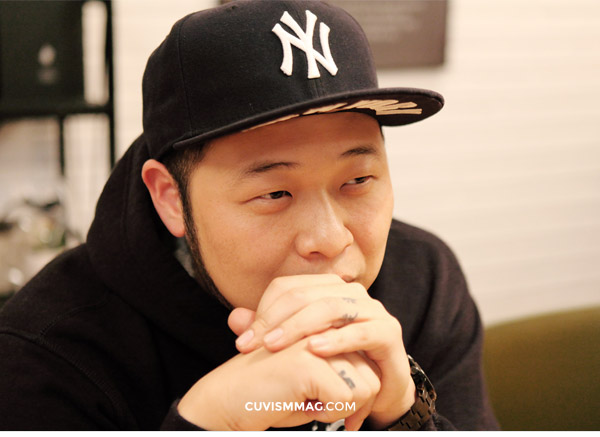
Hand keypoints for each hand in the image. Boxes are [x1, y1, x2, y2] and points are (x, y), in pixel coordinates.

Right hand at [177, 338, 380, 429]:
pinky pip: (346, 398)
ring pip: (365, 386)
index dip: (358, 391)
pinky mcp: (308, 359)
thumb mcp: (315, 378)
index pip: (368, 361)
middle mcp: (323, 325)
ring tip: (304, 399)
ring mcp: (315, 338)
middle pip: (372, 374)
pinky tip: (298, 403)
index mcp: (324, 323)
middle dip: (354, 403)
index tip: (335, 404)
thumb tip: (379, 381)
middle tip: (317, 406)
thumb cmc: (272, 393)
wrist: (228, 401)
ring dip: (338, 407)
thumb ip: (344, 367)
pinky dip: (327, 413)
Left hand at [229, 274, 415, 428]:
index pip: (289, 288)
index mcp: (327, 289)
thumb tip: (234, 318)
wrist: (378, 390)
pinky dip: (337, 340)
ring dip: (301, 326)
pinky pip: (361, 331)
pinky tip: (314, 349)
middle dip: (277, 320)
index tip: (244, 341)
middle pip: (307, 294)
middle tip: (256, 345)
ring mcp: (372, 310)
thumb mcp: (298, 348)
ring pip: (332, 307)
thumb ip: (269, 331)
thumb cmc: (335, 364)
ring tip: (276, 345)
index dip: (264, 311)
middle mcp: (350, 293)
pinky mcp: (389, 332)